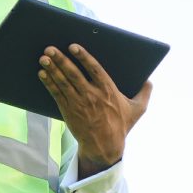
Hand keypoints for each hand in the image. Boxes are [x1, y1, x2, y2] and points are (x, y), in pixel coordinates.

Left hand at [40, 43, 151, 175]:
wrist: (104, 146)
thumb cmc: (121, 126)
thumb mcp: (138, 110)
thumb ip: (144, 93)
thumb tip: (150, 80)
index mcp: (108, 90)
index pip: (94, 69)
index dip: (83, 57)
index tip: (73, 46)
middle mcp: (92, 95)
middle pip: (74, 74)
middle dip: (61, 60)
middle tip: (50, 48)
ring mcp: (79, 103)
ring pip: (63, 82)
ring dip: (52, 69)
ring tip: (43, 58)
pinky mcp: (69, 111)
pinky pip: (57, 94)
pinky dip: (49, 83)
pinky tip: (42, 73)